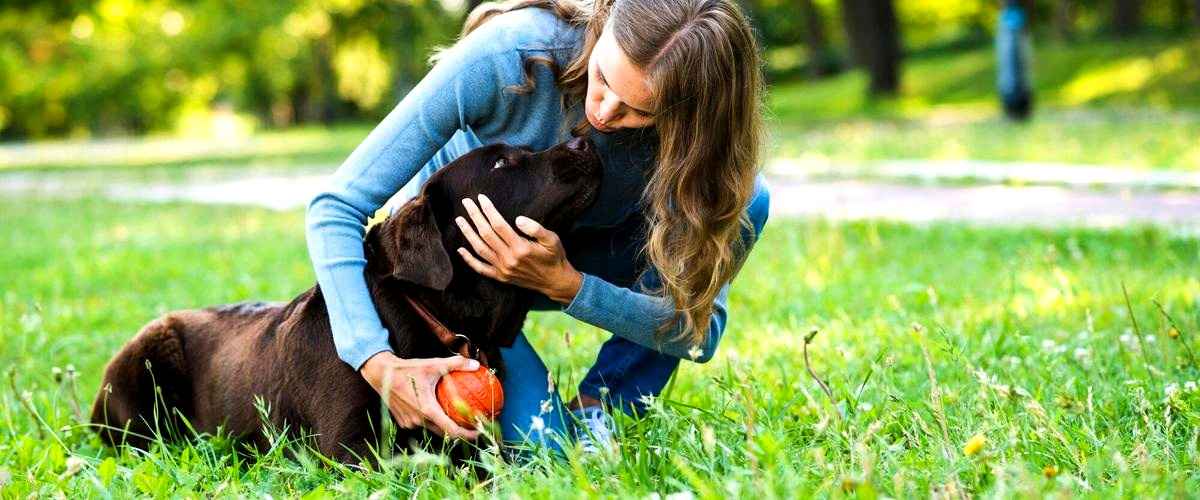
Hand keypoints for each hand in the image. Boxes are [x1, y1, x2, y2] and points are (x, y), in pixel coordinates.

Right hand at [359, 351, 480, 439]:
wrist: (381, 374)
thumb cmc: (407, 369)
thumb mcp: (433, 364)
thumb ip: (456, 364)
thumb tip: (475, 364)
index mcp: (427, 410)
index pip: (452, 430)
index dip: (467, 434)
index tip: (480, 432)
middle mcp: (418, 420)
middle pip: (444, 433)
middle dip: (460, 431)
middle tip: (473, 425)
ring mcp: (410, 423)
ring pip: (432, 428)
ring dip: (445, 426)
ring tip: (459, 419)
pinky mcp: (404, 422)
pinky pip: (422, 424)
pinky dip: (432, 420)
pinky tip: (439, 411)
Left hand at [455, 194, 582, 303]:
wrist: (555, 281)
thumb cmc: (554, 257)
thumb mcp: (552, 239)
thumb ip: (536, 228)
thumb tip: (518, 219)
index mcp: (521, 248)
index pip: (499, 225)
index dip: (488, 210)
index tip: (481, 198)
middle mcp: (508, 259)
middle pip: (486, 234)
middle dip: (475, 217)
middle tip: (466, 202)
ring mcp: (503, 269)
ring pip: (480, 249)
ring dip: (468, 233)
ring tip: (459, 220)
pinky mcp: (500, 277)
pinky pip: (481, 268)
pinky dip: (469, 260)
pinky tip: (460, 250)